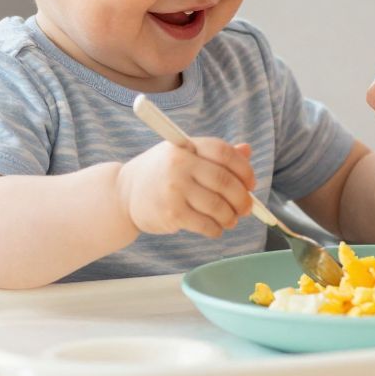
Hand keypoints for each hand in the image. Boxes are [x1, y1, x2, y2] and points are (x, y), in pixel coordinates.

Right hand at [117, 136, 255, 238]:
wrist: (123, 193)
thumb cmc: (160, 172)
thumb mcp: (184, 154)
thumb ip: (215, 154)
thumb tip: (248, 150)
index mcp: (185, 146)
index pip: (224, 152)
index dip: (244, 169)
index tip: (250, 183)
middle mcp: (179, 164)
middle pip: (225, 182)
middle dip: (242, 198)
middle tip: (246, 208)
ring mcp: (174, 189)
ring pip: (218, 206)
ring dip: (230, 217)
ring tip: (230, 220)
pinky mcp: (171, 213)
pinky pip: (205, 224)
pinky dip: (216, 229)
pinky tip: (216, 228)